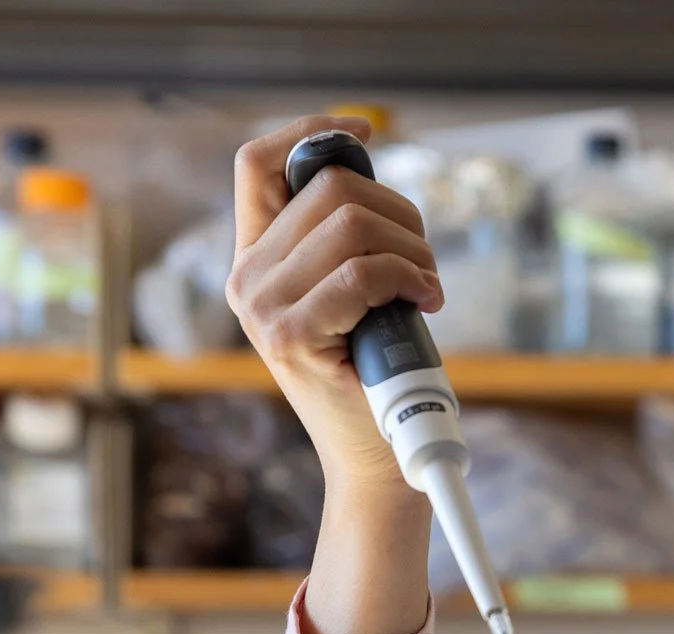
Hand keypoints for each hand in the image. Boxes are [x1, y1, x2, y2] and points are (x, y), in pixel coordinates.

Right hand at [225, 114, 438, 633]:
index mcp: (255, 260)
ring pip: (352, 225)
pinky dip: (409, 278)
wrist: (379, 461)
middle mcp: (246, 279)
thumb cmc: (378, 376)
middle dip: (400, 213)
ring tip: (426, 287)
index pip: (257, 163)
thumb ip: (345, 239)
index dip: (310, 131)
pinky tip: (425, 302)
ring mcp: (262, 308)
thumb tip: (364, 165)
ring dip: (413, 250)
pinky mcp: (292, 335)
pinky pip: (363, 273)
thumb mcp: (355, 295)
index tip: (365, 132)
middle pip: (329, 187)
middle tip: (423, 262)